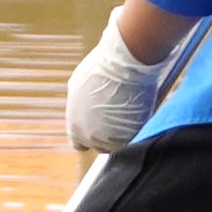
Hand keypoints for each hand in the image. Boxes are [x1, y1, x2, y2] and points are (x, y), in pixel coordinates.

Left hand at [64, 22, 166, 152]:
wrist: (124, 65)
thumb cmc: (100, 69)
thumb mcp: (78, 88)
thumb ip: (79, 106)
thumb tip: (82, 110)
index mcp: (75, 128)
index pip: (79, 144)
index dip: (88, 136)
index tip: (98, 128)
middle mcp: (91, 137)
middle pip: (100, 146)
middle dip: (106, 136)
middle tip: (116, 120)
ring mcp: (113, 138)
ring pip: (118, 144)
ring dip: (122, 133)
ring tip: (127, 113)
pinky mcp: (133, 135)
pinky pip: (135, 137)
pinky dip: (136, 128)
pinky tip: (137, 111)